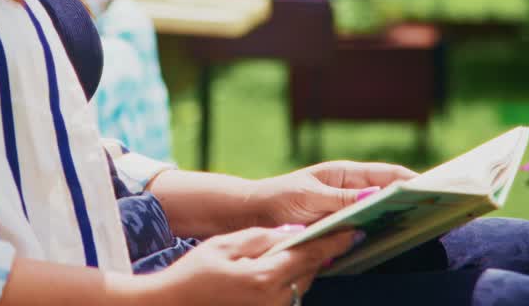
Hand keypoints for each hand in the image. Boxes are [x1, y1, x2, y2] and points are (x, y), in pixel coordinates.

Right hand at [142, 226, 359, 305]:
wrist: (174, 304)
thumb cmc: (194, 273)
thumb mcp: (226, 245)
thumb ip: (263, 237)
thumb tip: (295, 233)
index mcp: (265, 278)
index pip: (310, 255)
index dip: (334, 241)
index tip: (354, 230)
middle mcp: (275, 300)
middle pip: (310, 270)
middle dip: (318, 251)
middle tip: (331, 231)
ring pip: (301, 283)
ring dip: (302, 265)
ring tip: (300, 247)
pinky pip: (289, 293)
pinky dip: (290, 277)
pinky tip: (279, 265)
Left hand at [248, 160, 418, 227]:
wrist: (256, 215)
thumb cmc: (281, 199)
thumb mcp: (310, 197)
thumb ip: (341, 199)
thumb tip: (376, 196)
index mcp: (345, 175)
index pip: (387, 174)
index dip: (412, 179)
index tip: (435, 187)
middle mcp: (351, 191)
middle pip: (389, 194)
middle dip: (412, 201)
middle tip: (438, 211)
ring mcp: (348, 210)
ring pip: (380, 215)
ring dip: (398, 221)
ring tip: (422, 228)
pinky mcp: (341, 229)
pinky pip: (366, 232)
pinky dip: (379, 237)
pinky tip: (391, 244)